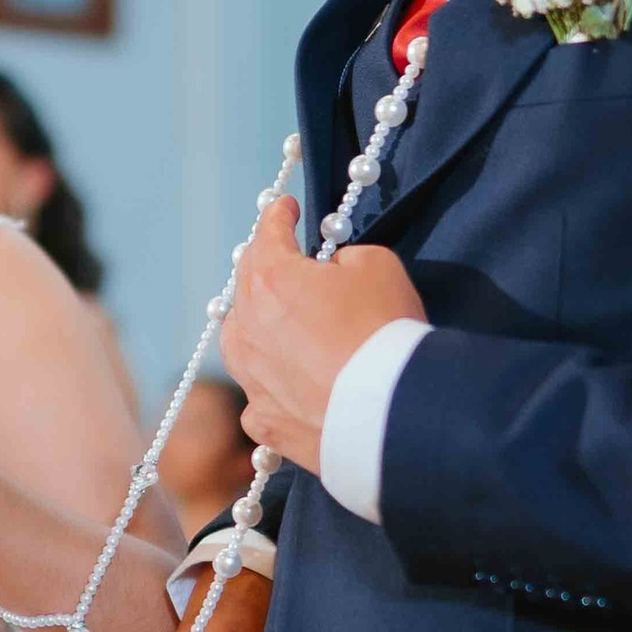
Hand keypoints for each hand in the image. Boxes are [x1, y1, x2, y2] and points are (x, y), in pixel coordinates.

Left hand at [220, 197, 426, 475]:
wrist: (393, 414)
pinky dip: (267, 386)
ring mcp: (252, 381)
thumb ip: (346, 259)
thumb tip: (333, 271)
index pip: (268, 235)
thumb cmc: (385, 332)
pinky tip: (281, 384)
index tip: (285, 208)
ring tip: (270, 320)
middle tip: (278, 258)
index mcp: (270, 282)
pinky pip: (256, 397)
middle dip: (262, 267)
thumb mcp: (377, 266)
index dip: (278, 216)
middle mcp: (248, 331)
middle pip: (246, 288)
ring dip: (253, 325)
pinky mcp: (266, 424)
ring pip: (239, 343)